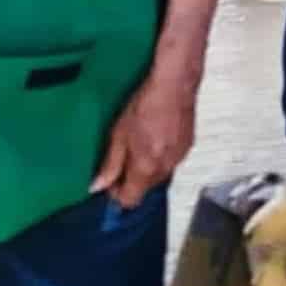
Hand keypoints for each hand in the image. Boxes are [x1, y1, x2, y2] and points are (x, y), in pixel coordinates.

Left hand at [91, 68, 197, 208]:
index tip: (110, 181)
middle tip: (122, 157)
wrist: (174, 86)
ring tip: (140, 143)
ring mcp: (179, 157)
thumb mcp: (118, 135)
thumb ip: (109, 164)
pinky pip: (170, 162)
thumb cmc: (145, 105)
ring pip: (158, 175)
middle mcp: (166, 167)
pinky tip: (155, 137)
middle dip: (132, 179)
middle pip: (145, 188)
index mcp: (146, 167)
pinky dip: (160, 156)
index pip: (130, 199)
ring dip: (147, 167)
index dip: (117, 194)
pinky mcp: (188, 147)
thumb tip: (97, 186)